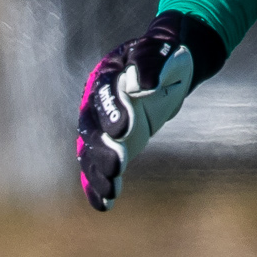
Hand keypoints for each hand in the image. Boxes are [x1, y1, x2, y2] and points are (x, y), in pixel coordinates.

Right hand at [76, 11, 223, 210]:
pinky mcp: (112, 143)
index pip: (105, 93)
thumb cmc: (163, 56)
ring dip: (98, 172)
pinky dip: (97, 184)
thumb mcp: (161, 52)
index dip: (112, 111)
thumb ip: (151, 63)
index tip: (124, 129)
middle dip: (103, 148)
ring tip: (109, 192)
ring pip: (91, 151)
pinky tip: (103, 204)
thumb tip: (145, 84)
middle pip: (92, 127)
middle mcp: (97, 102)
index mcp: (107, 74)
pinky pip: (98, 164)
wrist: (164, 67)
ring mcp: (102, 125)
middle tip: (116, 166)